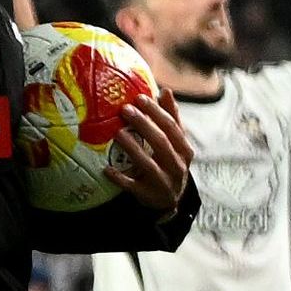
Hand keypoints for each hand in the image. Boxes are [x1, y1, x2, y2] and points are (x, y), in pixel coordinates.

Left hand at [110, 74, 194, 212]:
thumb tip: (166, 91)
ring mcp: (163, 182)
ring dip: (132, 148)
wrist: (168, 199)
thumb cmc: (169, 162)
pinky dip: (119, 177)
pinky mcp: (148, 195)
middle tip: (125, 109)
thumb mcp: (174, 143)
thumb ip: (171, 119)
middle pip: (161, 142)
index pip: (172, 127)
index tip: (139, 97)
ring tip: (117, 133)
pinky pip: (132, 186)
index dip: (156, 112)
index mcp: (184, 150)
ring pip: (148, 164)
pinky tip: (106, 169)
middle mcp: (177, 166)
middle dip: (143, 124)